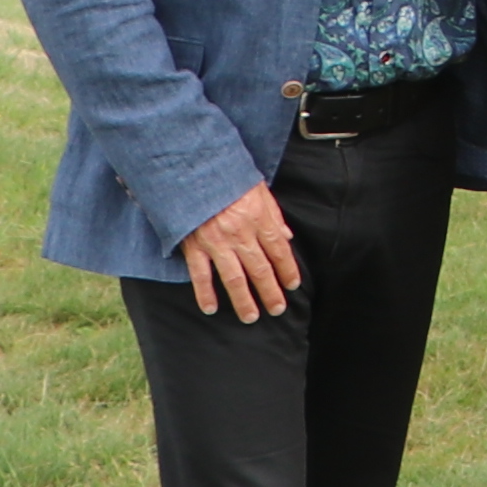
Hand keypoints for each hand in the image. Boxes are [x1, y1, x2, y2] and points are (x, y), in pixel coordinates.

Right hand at [174, 181, 299, 319]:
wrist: (193, 169)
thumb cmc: (228, 177)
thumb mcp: (259, 189)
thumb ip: (274, 215)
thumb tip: (287, 237)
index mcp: (258, 218)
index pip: (279, 251)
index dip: (288, 270)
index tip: (292, 285)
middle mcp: (240, 233)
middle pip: (260, 269)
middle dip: (270, 292)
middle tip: (277, 309)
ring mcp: (216, 242)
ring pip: (234, 278)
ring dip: (244, 300)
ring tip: (251, 317)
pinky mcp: (194, 245)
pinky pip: (200, 274)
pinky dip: (204, 293)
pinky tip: (211, 308)